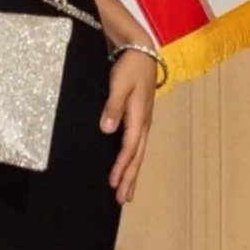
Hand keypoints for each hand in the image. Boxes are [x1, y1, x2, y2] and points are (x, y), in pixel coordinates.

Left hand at [101, 47, 156, 202]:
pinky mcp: (138, 117)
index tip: (113, 183)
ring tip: (126, 191)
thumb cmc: (130, 67)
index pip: (129, 148)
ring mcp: (142, 121)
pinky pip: (136, 144)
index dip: (121, 167)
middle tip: (122, 199)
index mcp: (139, 117)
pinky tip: (126, 166)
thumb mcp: (120, 84)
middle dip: (130, 178)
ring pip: (138, 152)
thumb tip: (107, 129)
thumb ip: (113, 106)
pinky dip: (131, 159)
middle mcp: (143, 123)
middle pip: (137, 156)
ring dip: (131, 172)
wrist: (141, 50)